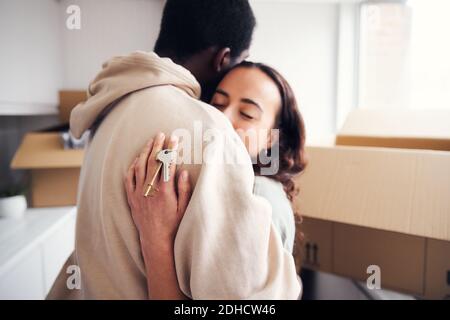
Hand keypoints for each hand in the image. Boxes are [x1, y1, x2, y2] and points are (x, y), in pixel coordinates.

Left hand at [124, 132, 191, 248]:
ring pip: (139, 167)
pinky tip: (137, 159)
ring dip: (145, 152)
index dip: (171, 150)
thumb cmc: (173, 225)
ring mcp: (138, 193)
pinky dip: (132, 166)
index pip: (167, 164)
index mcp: (164, 191)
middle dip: (157, 146)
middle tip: (161, 134)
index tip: (174, 139)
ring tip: (150, 141)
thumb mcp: (184, 209)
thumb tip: (182, 171)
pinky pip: (129, 178)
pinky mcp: (132, 198)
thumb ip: (184, 189)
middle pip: (152, 162)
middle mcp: (149, 190)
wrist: (155, 241)